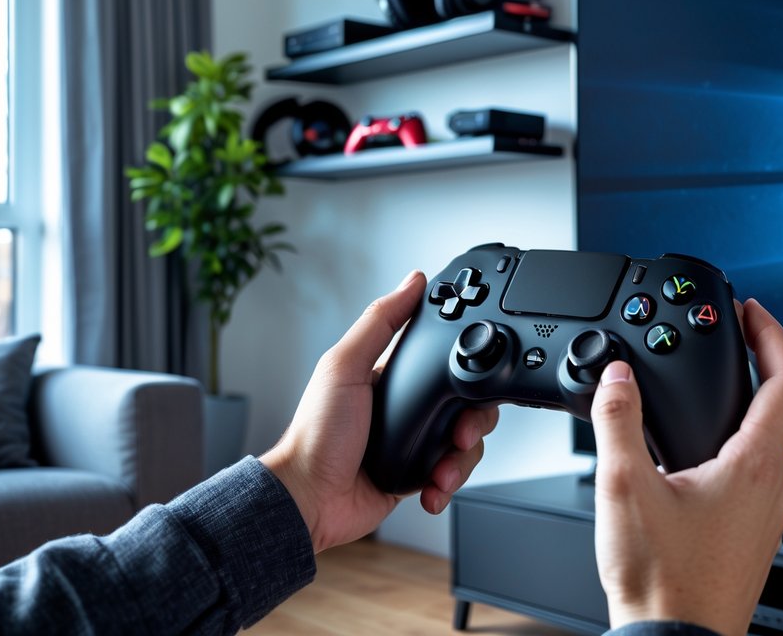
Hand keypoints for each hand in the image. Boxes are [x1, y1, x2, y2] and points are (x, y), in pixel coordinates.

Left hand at [261, 270, 498, 552]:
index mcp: (391, 376)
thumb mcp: (344, 365)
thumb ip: (379, 321)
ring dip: (461, 460)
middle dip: (474, 423)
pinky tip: (432, 488)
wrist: (309, 500)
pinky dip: (448, 484)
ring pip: (467, 443)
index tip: (473, 381)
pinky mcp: (417, 476)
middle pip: (468, 405)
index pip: (445, 363)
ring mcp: (415, 443)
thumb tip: (412, 282)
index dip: (466, 369)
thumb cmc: (317, 435)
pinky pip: (451, 476)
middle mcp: (407, 408)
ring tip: (440, 469)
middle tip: (461, 433)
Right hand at [591, 298, 782, 635]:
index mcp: (753, 466)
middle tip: (730, 339)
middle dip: (756, 366)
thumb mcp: (625, 488)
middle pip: (780, 409)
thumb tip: (617, 377)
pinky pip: (753, 474)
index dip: (773, 336)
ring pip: (766, 443)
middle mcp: (772, 487)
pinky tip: (696, 454)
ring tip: (708, 389)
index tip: (753, 312)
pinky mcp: (753, 535)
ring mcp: (766, 514)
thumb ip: (617, 421)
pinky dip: (734, 445)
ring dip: (743, 408)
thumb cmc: (663, 582)